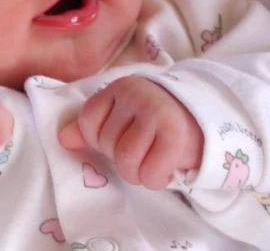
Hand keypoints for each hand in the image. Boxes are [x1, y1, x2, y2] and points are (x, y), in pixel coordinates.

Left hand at [58, 76, 202, 189]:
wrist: (205, 120)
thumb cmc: (156, 123)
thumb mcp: (122, 117)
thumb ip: (91, 126)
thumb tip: (63, 138)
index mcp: (118, 89)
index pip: (88, 122)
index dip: (99, 141)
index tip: (120, 140)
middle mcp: (136, 95)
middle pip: (107, 144)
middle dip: (121, 158)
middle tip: (142, 152)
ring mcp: (156, 112)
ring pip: (126, 160)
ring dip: (137, 173)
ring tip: (150, 163)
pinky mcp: (175, 136)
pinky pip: (150, 173)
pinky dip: (155, 180)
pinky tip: (164, 170)